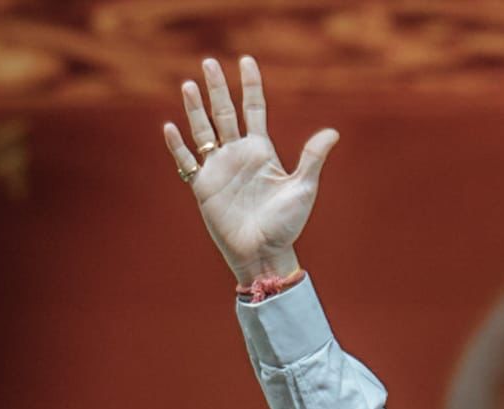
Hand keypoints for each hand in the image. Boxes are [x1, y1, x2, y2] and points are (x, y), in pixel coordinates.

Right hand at [163, 57, 338, 285]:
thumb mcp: (303, 189)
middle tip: (209, 62)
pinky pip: (187, 162)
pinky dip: (177, 146)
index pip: (254, 110)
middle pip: (224, 113)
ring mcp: (219, 169)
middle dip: (218, 88)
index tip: (247, 60)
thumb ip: (312, 159)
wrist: (264, 252)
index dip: (251, 85)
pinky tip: (170, 127)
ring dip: (195, 109)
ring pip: (204, 131)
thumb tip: (333, 133)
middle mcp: (238, 155)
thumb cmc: (287, 225)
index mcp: (262, 151)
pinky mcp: (203, 187)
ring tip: (189, 85)